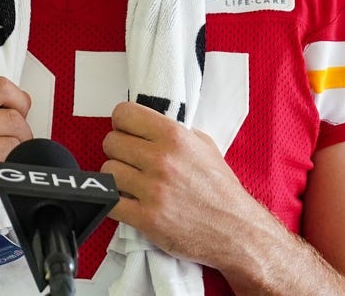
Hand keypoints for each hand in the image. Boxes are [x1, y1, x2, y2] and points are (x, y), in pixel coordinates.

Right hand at [0, 76, 32, 243]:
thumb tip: (7, 108)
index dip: (18, 99)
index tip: (20, 112)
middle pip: (11, 119)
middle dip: (23, 133)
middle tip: (18, 145)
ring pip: (12, 147)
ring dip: (18, 158)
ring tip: (8, 164)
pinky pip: (3, 175)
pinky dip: (8, 178)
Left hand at [100, 101, 267, 270]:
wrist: (235, 230)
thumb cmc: (220, 189)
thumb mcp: (204, 146)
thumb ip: (175, 132)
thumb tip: (147, 124)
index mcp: (174, 136)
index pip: (124, 114)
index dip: (122, 123)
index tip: (128, 132)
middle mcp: (162, 159)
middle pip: (111, 142)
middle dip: (119, 151)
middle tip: (131, 161)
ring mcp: (153, 190)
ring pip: (108, 170)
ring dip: (116, 177)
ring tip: (131, 183)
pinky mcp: (146, 219)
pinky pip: (110, 202)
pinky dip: (114, 202)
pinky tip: (128, 201)